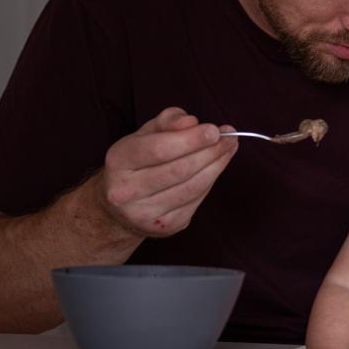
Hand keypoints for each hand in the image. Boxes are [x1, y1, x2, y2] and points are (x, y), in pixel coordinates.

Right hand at [98, 107, 238, 237]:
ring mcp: (144, 213)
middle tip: (229, 139)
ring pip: (192, 187)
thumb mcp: (145, 134)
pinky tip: (216, 168)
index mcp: (118, 160)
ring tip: (229, 149)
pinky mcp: (164, 226)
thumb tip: (191, 122)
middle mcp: (126, 190)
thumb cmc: (139, 162)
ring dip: (216, 166)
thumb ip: (168, 122)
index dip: (190, 139)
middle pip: (179, 169)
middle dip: (210, 152)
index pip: (158, 149)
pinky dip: (210, 181)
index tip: (214, 130)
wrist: (121, 208)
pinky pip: (196, 200)